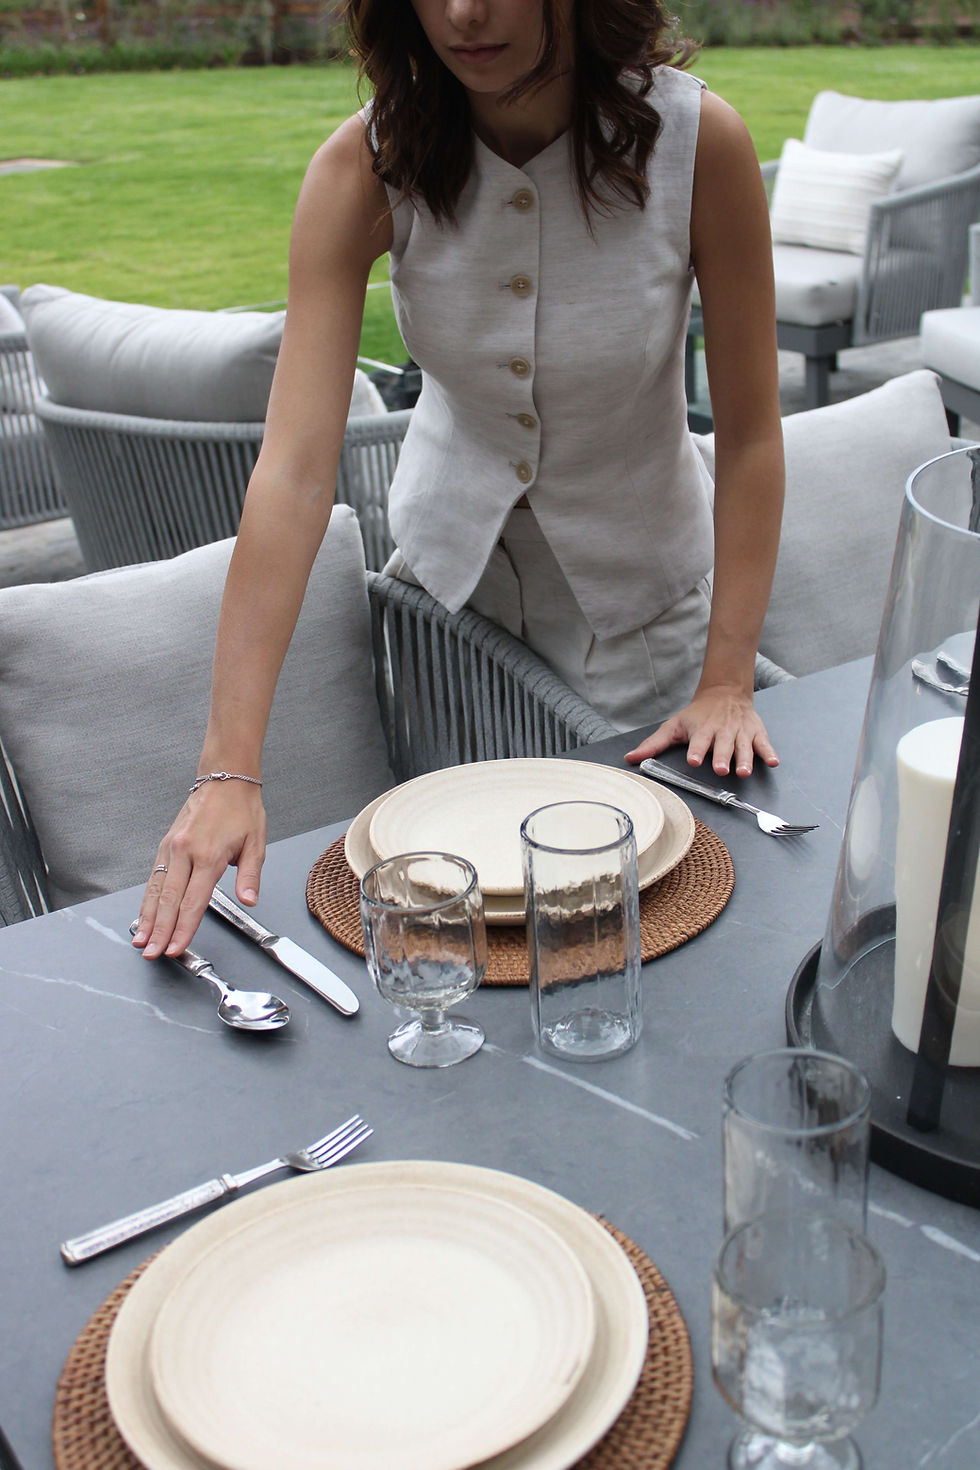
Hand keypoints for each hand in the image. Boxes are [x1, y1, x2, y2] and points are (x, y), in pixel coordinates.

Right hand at [131, 783, 267, 959]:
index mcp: (209, 855)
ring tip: (141, 940)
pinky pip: (154, 876)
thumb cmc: (241, 810)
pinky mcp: (166, 844)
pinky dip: (147, 898)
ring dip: (148, 917)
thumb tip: (250, 899)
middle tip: (152, 952)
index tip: (176, 948)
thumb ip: (251, 875)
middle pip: (169, 900)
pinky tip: (144, 914)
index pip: (193, 901)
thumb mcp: (256, 843)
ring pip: (156, 889)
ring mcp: (172, 847)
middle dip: (160, 930)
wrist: (225, 779)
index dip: (184, 928)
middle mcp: (185, 852)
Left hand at [624, 685, 778, 777]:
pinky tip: (773, 762)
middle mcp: (722, 731)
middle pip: (722, 746)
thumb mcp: (674, 726)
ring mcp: (740, 732)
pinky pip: (764, 744)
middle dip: (723, 757)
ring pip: (744, 747)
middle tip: (722, 769)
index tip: (695, 760)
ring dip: (745, 759)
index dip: (697, 751)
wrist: (725, 692)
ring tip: (744, 772)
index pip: (698, 742)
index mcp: (702, 730)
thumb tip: (630, 758)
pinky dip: (769, 753)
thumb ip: (654, 745)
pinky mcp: (755, 733)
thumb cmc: (697, 714)